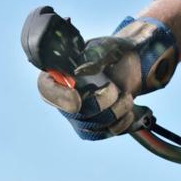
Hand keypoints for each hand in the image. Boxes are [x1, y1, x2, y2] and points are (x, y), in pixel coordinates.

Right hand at [34, 16, 179, 140]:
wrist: (134, 62)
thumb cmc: (116, 51)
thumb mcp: (106, 48)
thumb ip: (93, 57)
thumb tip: (78, 72)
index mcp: (60, 72)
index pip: (46, 89)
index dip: (58, 98)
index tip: (77, 98)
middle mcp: (65, 96)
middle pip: (75, 113)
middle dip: (101, 103)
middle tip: (114, 87)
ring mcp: (79, 115)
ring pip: (93, 126)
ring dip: (116, 112)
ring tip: (128, 96)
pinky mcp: (95, 127)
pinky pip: (105, 133)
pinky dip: (121, 123)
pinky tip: (129, 110)